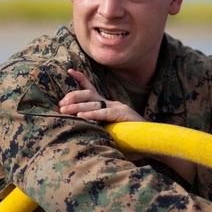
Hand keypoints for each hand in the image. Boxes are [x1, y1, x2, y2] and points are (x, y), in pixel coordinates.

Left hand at [58, 69, 196, 182]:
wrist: (151, 141)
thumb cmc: (130, 140)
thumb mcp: (109, 133)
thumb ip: (98, 129)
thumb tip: (80, 132)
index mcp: (108, 106)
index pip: (92, 89)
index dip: (80, 79)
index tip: (69, 70)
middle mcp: (111, 103)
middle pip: (89, 94)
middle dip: (73, 97)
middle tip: (61, 104)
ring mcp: (117, 107)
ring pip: (93, 102)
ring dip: (76, 106)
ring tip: (63, 110)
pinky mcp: (121, 114)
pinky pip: (103, 113)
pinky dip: (91, 114)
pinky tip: (80, 116)